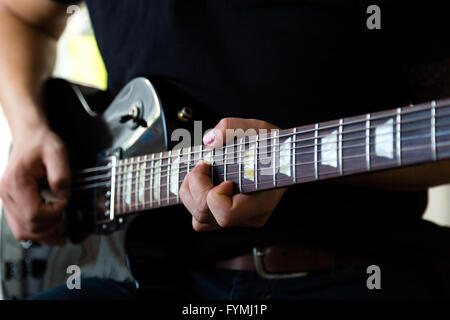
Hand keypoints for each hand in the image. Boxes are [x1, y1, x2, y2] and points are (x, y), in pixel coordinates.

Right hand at [0, 126, 69, 244]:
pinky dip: (35, 230)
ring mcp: (7, 199)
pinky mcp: (12, 202)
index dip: (53, 214)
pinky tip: (50, 229)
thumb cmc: (41, 143)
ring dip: (42, 235)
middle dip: (49, 228)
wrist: (30, 137)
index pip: (33, 213)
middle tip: (65, 222)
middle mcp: (7, 193)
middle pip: (26, 226)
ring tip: (60, 232)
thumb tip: (63, 196)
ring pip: (21, 230)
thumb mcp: (57, 153)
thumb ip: (61, 175)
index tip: (65, 202)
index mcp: (16, 182)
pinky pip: (20, 224)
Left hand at [179, 118, 286, 231]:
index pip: (227, 214)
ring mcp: (238, 220)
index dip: (214, 195)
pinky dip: (194, 201)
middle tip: (203, 164)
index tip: (221, 175)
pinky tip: (202, 182)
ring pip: (199, 221)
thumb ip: (232, 128)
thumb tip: (210, 140)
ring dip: (191, 193)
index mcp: (262, 201)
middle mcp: (250, 216)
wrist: (280, 155)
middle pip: (205, 215)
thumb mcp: (257, 129)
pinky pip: (200, 220)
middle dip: (196, 186)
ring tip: (201, 172)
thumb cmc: (272, 145)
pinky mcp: (226, 218)